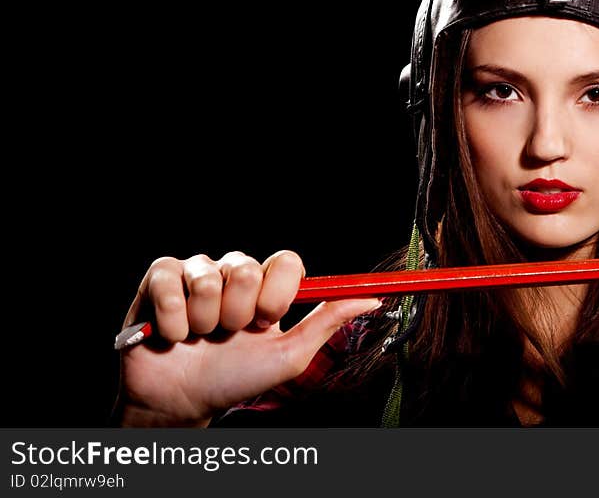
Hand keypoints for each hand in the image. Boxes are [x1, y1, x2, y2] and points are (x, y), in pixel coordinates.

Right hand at [113, 250, 380, 426]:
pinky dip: (173, 319)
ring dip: (203, 322)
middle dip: (237, 314)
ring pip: (207, 279)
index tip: (267, 323)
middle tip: (229, 334)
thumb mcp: (288, 355)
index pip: (286, 261)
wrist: (182, 401)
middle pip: (245, 268)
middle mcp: (233, 272)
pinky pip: (169, 280)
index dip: (276, 295)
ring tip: (200, 337)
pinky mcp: (160, 277)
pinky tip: (174, 334)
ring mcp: (197, 272)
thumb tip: (373, 298)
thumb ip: (328, 322)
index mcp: (267, 286)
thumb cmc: (236, 378)